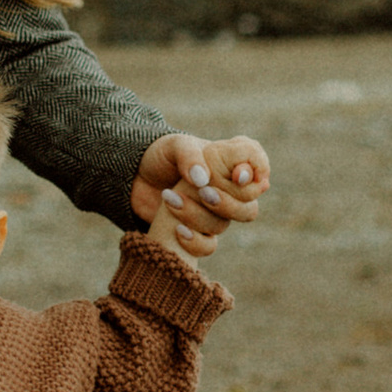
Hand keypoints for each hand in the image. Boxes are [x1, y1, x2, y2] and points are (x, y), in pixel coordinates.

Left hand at [132, 133, 269, 258]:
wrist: (133, 178)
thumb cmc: (160, 155)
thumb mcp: (173, 146)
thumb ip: (190, 155)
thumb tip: (203, 180)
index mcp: (229, 159)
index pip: (257, 162)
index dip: (256, 170)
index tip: (237, 177)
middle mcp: (227, 188)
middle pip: (249, 206)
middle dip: (226, 203)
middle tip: (202, 192)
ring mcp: (214, 212)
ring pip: (223, 225)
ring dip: (196, 215)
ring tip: (169, 199)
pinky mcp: (198, 232)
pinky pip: (208, 246)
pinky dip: (194, 241)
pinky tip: (177, 230)